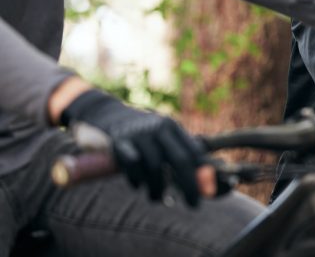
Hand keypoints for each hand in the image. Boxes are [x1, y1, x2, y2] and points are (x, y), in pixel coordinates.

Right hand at [61, 89, 204, 205]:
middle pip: (180, 159)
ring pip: (156, 167)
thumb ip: (178, 154)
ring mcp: (138, 134)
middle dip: (189, 185)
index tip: (208, 192)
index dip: (202, 173)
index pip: (194, 151)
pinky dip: (137, 180)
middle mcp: (158, 128)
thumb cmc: (139, 132)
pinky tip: (138, 186)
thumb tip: (201, 180)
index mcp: (172, 126)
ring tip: (157, 197)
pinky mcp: (118, 142)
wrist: (105, 113)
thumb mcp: (160, 135)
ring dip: (159, 188)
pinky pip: (133, 165)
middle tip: (193, 204)